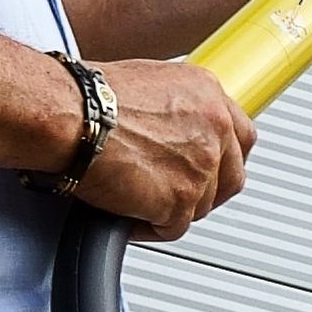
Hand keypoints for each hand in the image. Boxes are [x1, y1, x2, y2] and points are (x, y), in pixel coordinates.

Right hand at [75, 54, 253, 239]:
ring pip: (201, 206)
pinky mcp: (181, 199)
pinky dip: (150, 227)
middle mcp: (213, 127)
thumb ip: (177, 109)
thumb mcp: (149, 83)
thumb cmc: (88, 97)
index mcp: (208, 95)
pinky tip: (128, 213)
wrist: (70, 116)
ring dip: (171, 209)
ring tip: (137, 198)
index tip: (211, 170)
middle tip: (174, 195)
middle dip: (206, 192)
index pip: (241, 137)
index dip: (225, 159)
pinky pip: (173, 228)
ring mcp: (202, 166)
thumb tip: (174, 130)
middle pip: (231, 178)